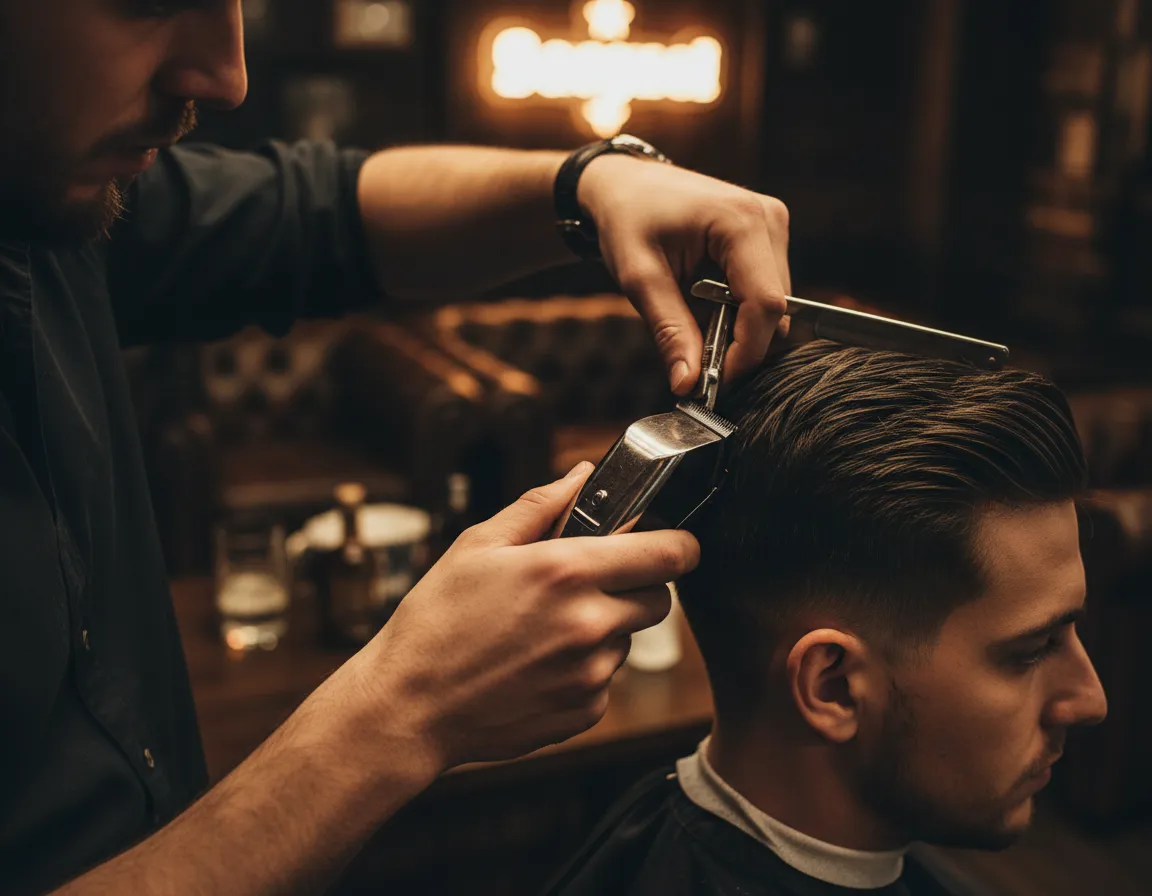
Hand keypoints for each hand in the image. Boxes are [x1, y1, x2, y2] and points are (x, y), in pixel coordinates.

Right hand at [351, 463, 699, 770]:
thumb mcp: (479, 546)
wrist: (409, 706)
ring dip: (604, 631)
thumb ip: (540, 507)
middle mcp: (590, 624)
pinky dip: (583, 671)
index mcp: (568, 571)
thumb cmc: (437, 619)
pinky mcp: (585, 712)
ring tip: (542, 631)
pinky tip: (535, 666)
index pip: (668, 553)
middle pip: (658, 599)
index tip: (672, 544)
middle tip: (586, 586)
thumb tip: (581, 475)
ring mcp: (591, 674)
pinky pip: (606, 681)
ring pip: (628, 641)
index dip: (678, 545)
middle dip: (634, 587)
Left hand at [578, 154, 791, 394]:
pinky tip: (705, 304)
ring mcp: (773, 224)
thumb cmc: (626, 218)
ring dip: (738, 327)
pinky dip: (738, 310)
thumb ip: (669, 331)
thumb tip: (688, 385)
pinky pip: (765, 289)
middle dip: (740, 343)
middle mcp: (768, 218)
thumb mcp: (639, 278)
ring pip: (773, 303)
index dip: (744, 351)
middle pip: (774, 307)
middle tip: (697, 361)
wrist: (623, 183)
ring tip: (694, 323)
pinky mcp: (768, 234)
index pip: (765, 304)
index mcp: (741, 221)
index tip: (712, 380)